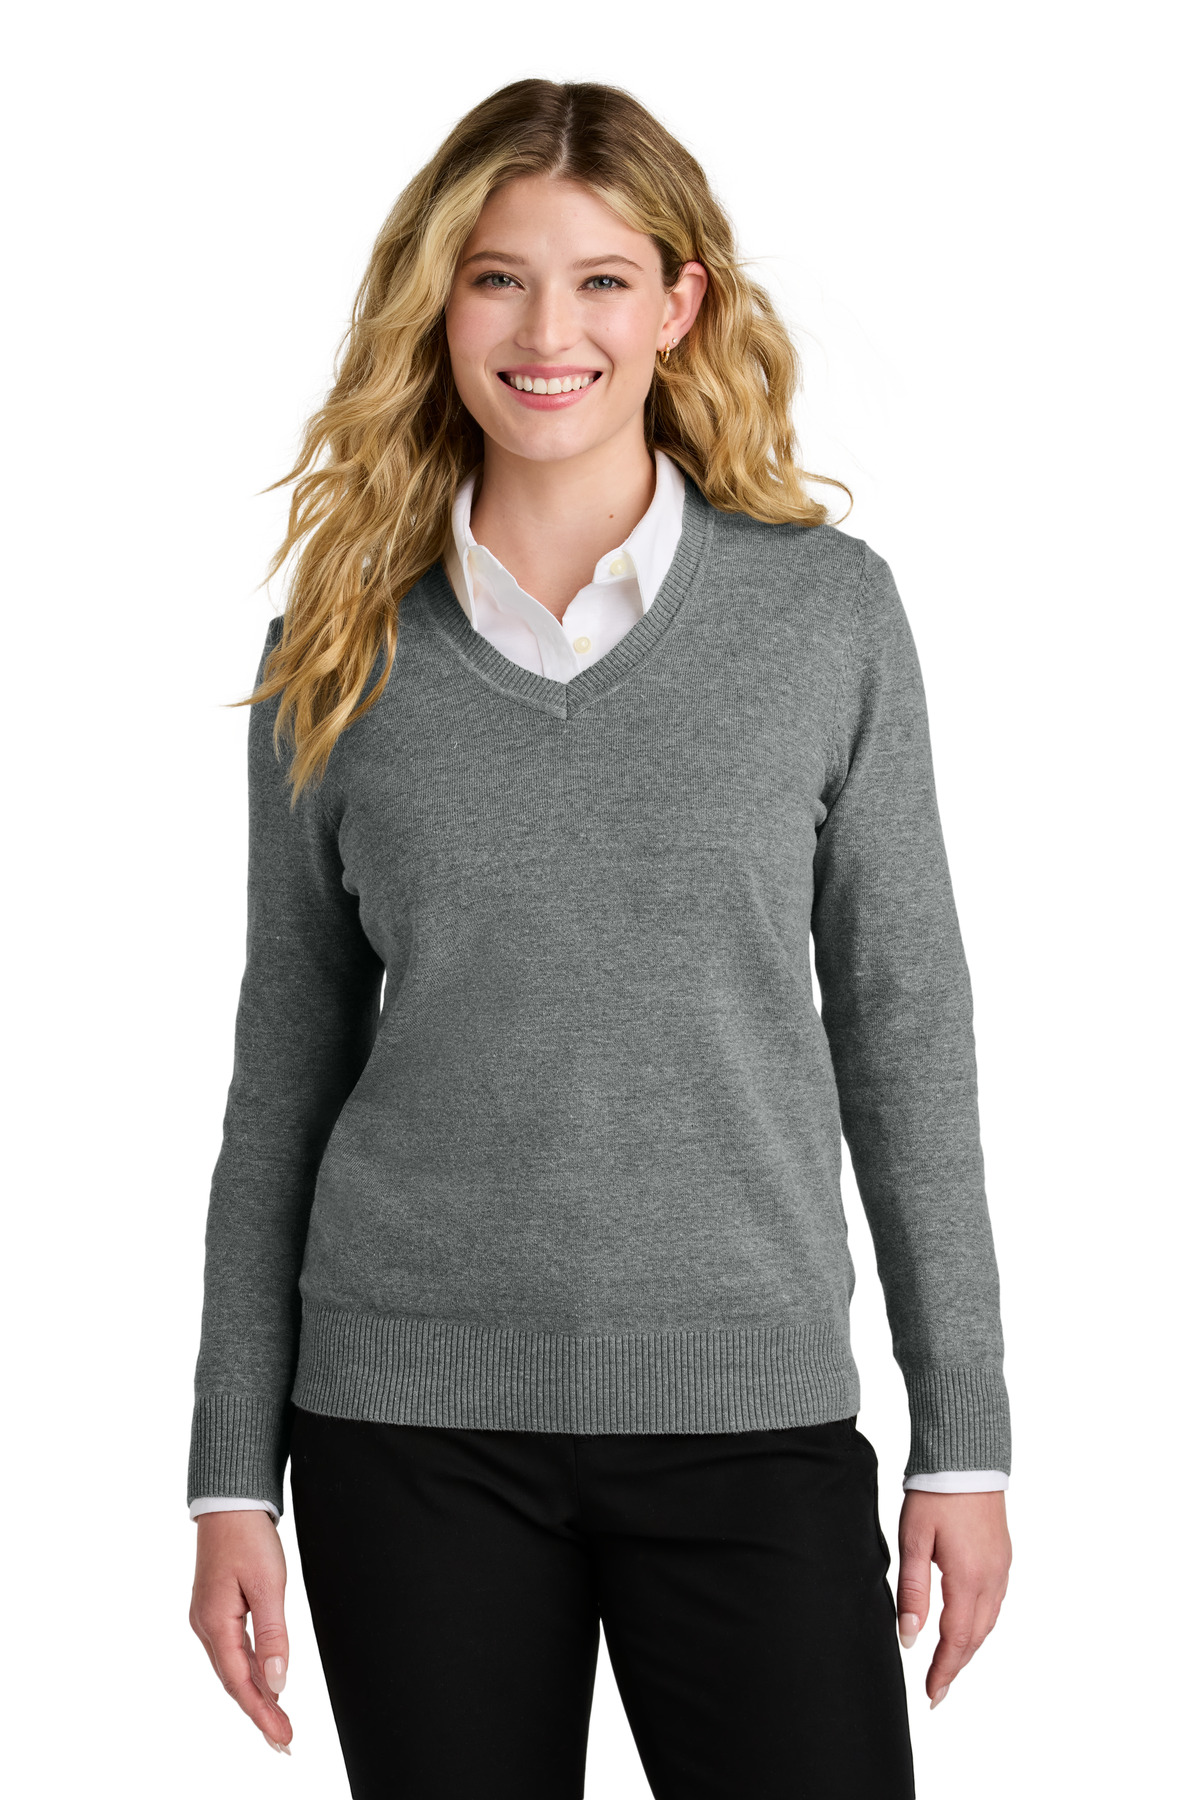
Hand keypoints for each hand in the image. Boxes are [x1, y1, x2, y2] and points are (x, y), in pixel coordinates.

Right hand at [190, 1510, 292, 1752]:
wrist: (230, 1502)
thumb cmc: (247, 1537)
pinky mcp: (215, 1609)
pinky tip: (264, 1681)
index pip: (241, 1682)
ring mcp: (208, 1618)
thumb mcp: (268, 1584)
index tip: (283, 1739)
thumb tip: (278, 1680)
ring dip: (255, 1695)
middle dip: (260, 1713)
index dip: (263, 1713)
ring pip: (233, 1668)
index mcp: (215, 1623)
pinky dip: (249, 1671)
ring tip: (278, 1721)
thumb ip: (273, 1634)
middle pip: (234, 1682)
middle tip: (284, 1741)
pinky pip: (232, 1651)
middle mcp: (206, 1626)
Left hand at [895, 1490, 1010, 1707]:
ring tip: (949, 1665)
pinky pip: (995, 1604)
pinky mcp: (1003, 1557)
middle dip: (956, 1666)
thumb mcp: (914, 1541)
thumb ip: (913, 1591)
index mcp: (969, 1579)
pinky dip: (980, 1624)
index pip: (957, 1640)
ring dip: (969, 1648)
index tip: (931, 1694)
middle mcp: (992, 1579)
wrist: (966, 1458)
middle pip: (976, 1638)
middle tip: (936, 1690)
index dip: (944, 1670)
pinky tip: (968, 1627)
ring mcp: (1001, 1568)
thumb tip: (910, 1638)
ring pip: (988, 1623)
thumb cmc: (936, 1494)